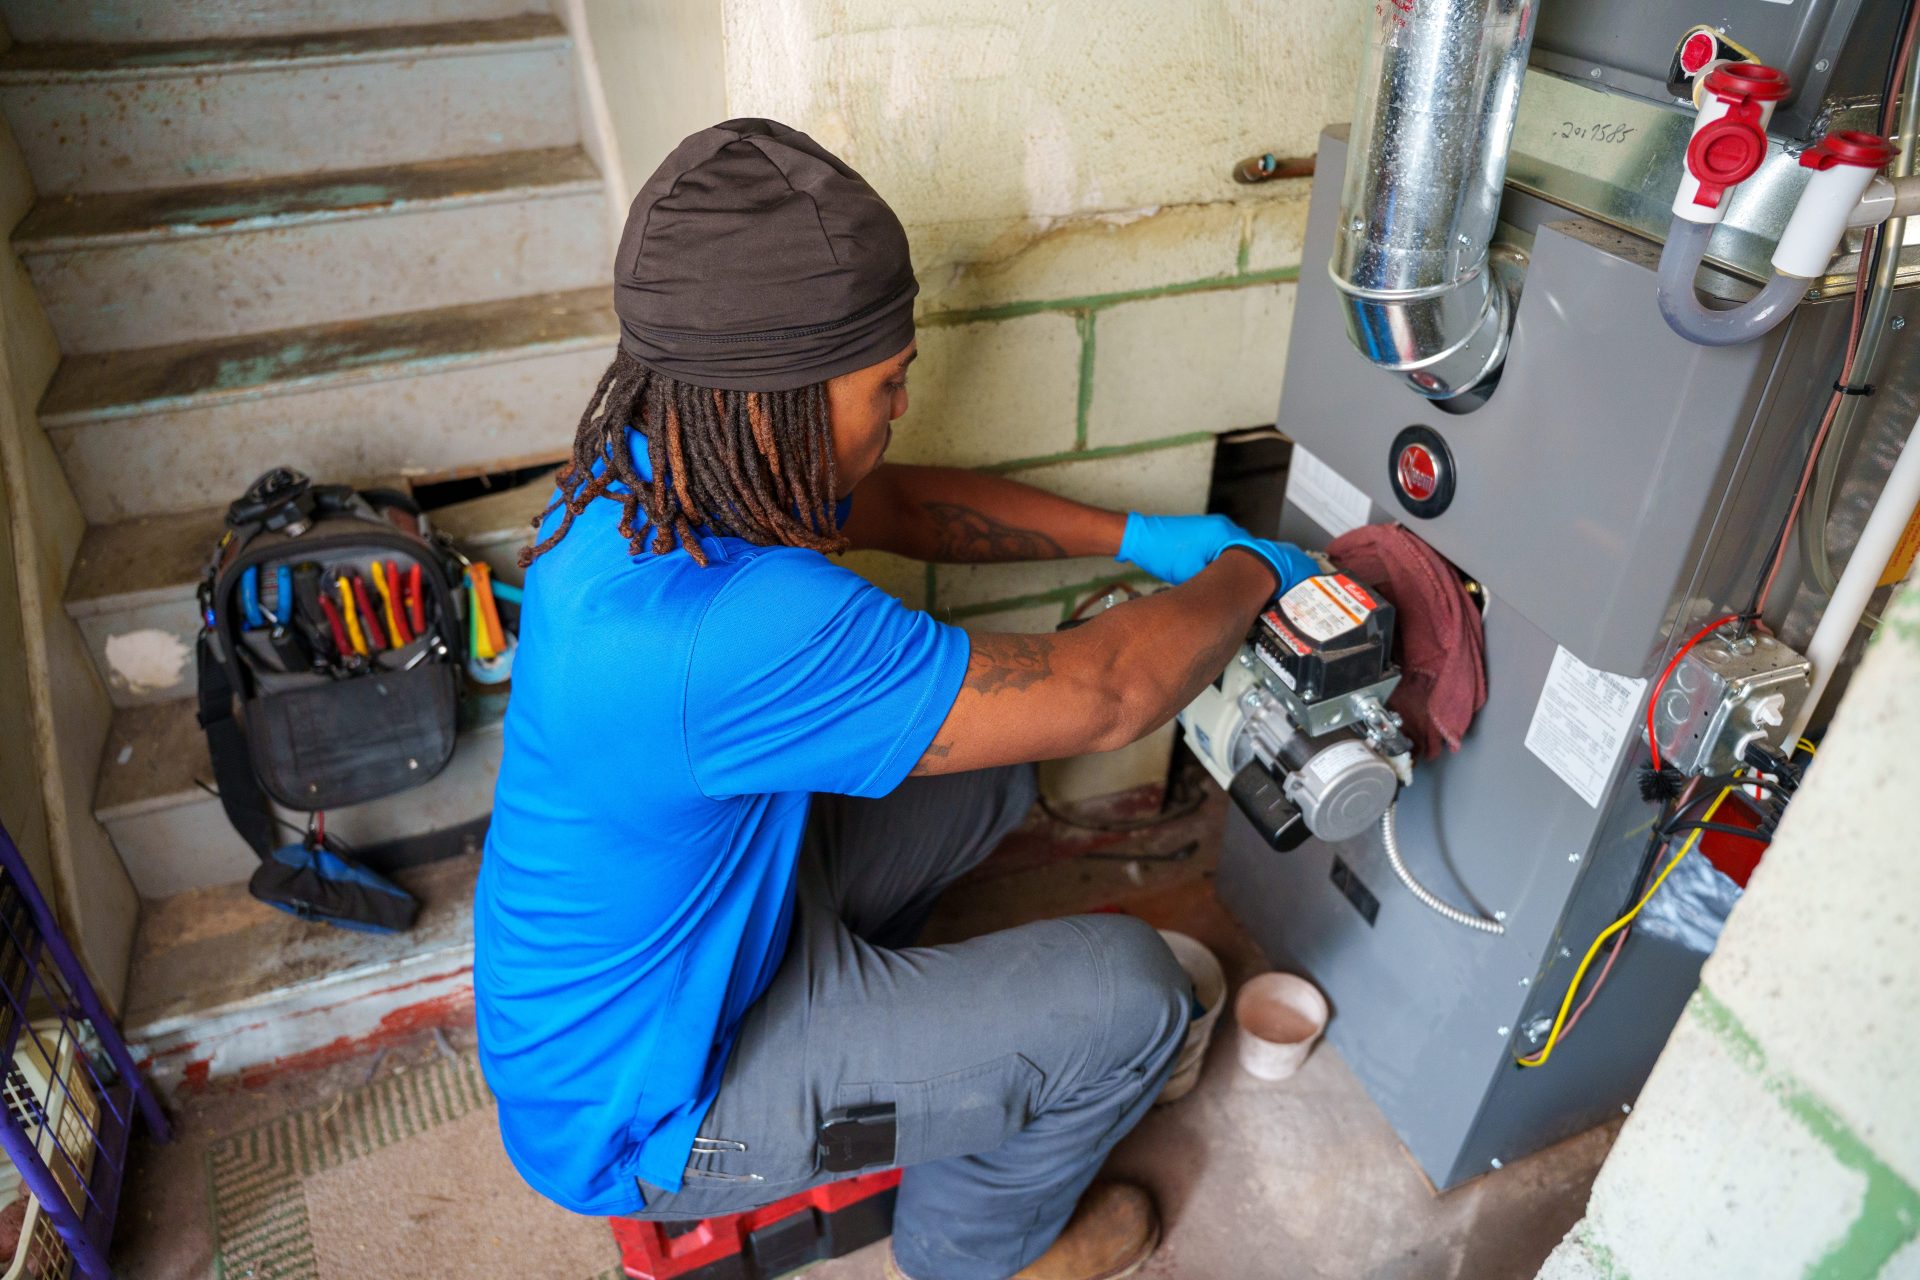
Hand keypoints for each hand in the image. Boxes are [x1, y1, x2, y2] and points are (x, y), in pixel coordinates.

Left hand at [1117, 513, 1318, 591]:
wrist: (1137, 539)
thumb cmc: (1159, 550)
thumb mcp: (1192, 572)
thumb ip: (1216, 581)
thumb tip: (1234, 596)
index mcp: (1224, 533)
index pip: (1259, 552)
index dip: (1270, 571)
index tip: (1282, 584)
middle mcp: (1223, 529)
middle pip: (1250, 555)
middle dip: (1257, 574)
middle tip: (1268, 593)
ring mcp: (1213, 533)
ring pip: (1237, 556)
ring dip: (1241, 572)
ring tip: (1251, 591)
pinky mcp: (1203, 540)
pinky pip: (1225, 555)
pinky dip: (1229, 569)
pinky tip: (1228, 584)